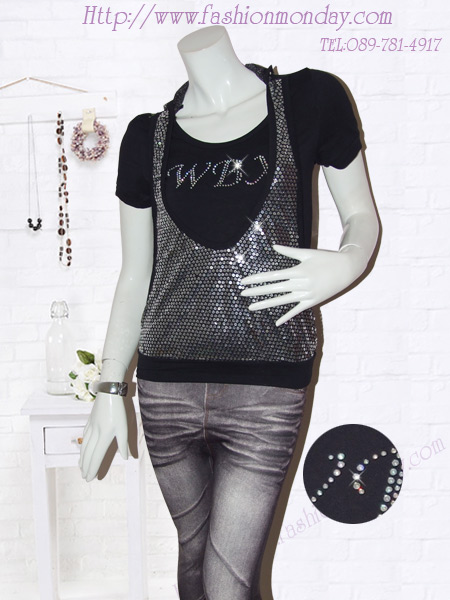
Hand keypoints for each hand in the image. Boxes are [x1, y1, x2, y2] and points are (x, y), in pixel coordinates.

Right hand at [79, 392, 129, 481]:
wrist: (108, 392)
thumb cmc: (118, 410)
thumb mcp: (124, 427)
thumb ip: (124, 443)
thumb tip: (126, 458)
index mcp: (104, 436)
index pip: (97, 456)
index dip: (93, 468)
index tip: (90, 477)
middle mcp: (95, 434)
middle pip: (88, 454)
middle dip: (86, 467)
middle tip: (84, 477)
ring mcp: (90, 427)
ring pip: (84, 446)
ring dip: (82, 459)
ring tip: (80, 467)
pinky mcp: (89, 422)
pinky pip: (84, 438)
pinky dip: (82, 447)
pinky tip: (82, 450)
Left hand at [239, 244, 366, 325]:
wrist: (348, 268)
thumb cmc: (327, 258)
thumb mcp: (307, 253)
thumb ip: (289, 251)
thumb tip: (273, 246)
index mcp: (297, 271)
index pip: (272, 276)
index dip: (257, 279)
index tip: (244, 281)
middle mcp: (300, 284)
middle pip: (273, 289)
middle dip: (256, 291)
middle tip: (242, 294)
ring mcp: (306, 294)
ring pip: (282, 301)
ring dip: (266, 304)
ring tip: (251, 307)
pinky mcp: (312, 301)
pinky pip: (297, 310)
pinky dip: (287, 316)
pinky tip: (277, 322)